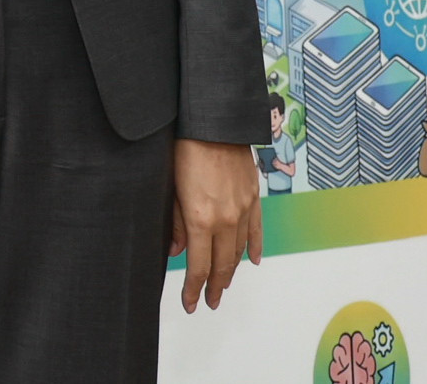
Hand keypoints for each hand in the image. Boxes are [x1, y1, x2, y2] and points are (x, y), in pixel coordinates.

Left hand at [167, 137, 262, 311]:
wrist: (213, 122)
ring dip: (233, 271)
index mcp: (201, 219)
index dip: (194, 288)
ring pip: (240, 250)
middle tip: (209, 302)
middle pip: (223, 264)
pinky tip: (252, 261)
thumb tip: (176, 252)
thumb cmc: (185, 149)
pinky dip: (254, 248)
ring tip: (224, 286)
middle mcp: (226, 218)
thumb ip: (174, 223)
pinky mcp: (253, 197)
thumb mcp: (171, 188)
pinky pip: (256, 230)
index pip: (200, 266)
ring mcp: (243, 208)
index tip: (190, 303)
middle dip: (215, 287)